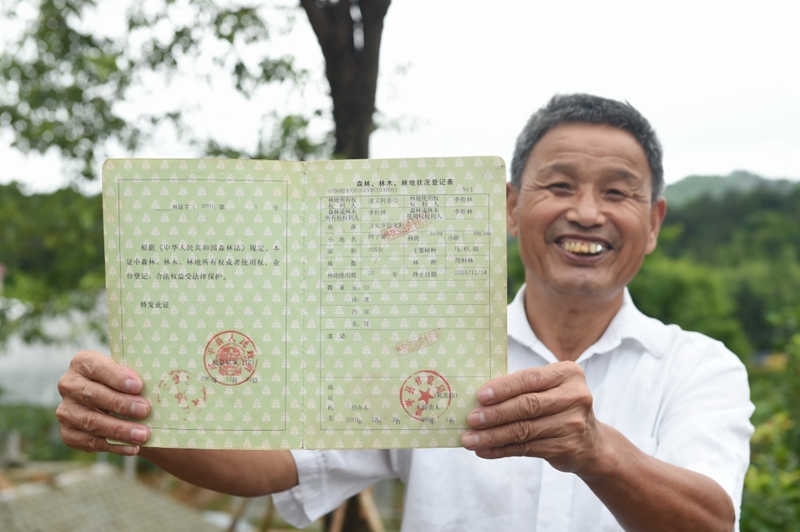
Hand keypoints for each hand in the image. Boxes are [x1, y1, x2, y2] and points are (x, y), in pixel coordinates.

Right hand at [56, 350, 150, 455]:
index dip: (116, 377)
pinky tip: (133, 447)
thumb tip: (157, 385)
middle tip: (145, 411)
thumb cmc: (125, 381)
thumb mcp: (128, 372)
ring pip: (91, 422)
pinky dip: (113, 446)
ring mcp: (66, 410)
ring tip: (142, 435)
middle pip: (93, 395)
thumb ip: (135, 375)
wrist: (112, 401)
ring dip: (119, 430)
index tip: (138, 386)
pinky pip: (90, 442)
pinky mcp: (68, 432)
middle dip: (121, 404)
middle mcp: (69, 385)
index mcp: (82, 363)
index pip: (97, 367)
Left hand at [461, 361, 607, 474]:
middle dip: (494, 414)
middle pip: (527, 405)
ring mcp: (573, 424)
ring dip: (492, 436)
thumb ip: (522, 388)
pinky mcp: (567, 448)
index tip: (480, 396)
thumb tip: (480, 398)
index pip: (530, 379)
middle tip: (471, 420)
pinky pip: (526, 449)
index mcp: (568, 374)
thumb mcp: (549, 389)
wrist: (591, 443)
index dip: (503, 388)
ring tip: (470, 439)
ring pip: (524, 430)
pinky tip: (484, 450)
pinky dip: (501, 450)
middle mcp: (575, 397)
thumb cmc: (559, 407)